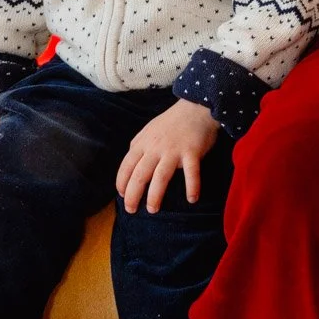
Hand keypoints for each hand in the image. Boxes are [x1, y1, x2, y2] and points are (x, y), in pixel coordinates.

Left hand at [116, 99, 218, 213]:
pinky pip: (191, 173)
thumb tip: (130, 165)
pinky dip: (192, 187)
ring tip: (153, 209)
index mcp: (143, 143)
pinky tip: (192, 199)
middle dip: (133, 195)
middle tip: (132, 210)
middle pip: (140, 175)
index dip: (122, 183)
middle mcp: (155, 148)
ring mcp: (174, 150)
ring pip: (160, 177)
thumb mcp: (149, 130)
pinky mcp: (192, 152)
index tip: (122, 196)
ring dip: (155, 196)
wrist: (196, 108)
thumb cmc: (172, 121)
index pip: (126, 166)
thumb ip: (139, 146)